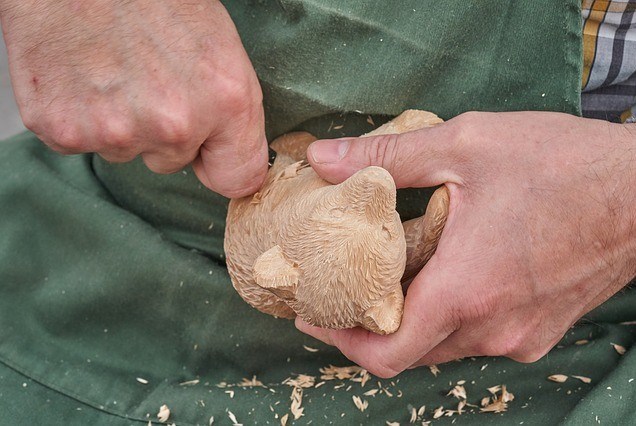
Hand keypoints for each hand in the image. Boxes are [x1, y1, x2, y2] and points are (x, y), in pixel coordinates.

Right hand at [0, 0, 266, 196]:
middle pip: (171, 162)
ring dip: (119, 121)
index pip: (237, 178)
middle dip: (162, 130)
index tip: (209, 155)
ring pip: (124, 151)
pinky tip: (81, 73)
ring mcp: (115, 131)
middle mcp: (173, 125)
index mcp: (224, 100)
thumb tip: (222, 162)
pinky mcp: (63, 130)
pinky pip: (78, 142)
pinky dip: (77, 115)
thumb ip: (230, 115)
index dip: (221, 165)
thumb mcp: (220, 47)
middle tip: (145, 76)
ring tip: (111, 66)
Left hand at [296, 111, 635, 377]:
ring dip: (408, 320)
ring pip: (442, 346)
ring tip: (385, 278)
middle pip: (408, 352)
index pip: (386, 353)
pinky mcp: (540, 331)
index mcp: (466, 290)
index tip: (312, 314)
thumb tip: (322, 160)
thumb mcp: (466, 146)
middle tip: (340, 291)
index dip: (340, 340)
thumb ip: (387, 156)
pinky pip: (476, 337)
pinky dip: (447, 317)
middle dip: (367, 327)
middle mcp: (493, 328)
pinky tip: (442, 275)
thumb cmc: (564, 165)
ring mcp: (520, 336)